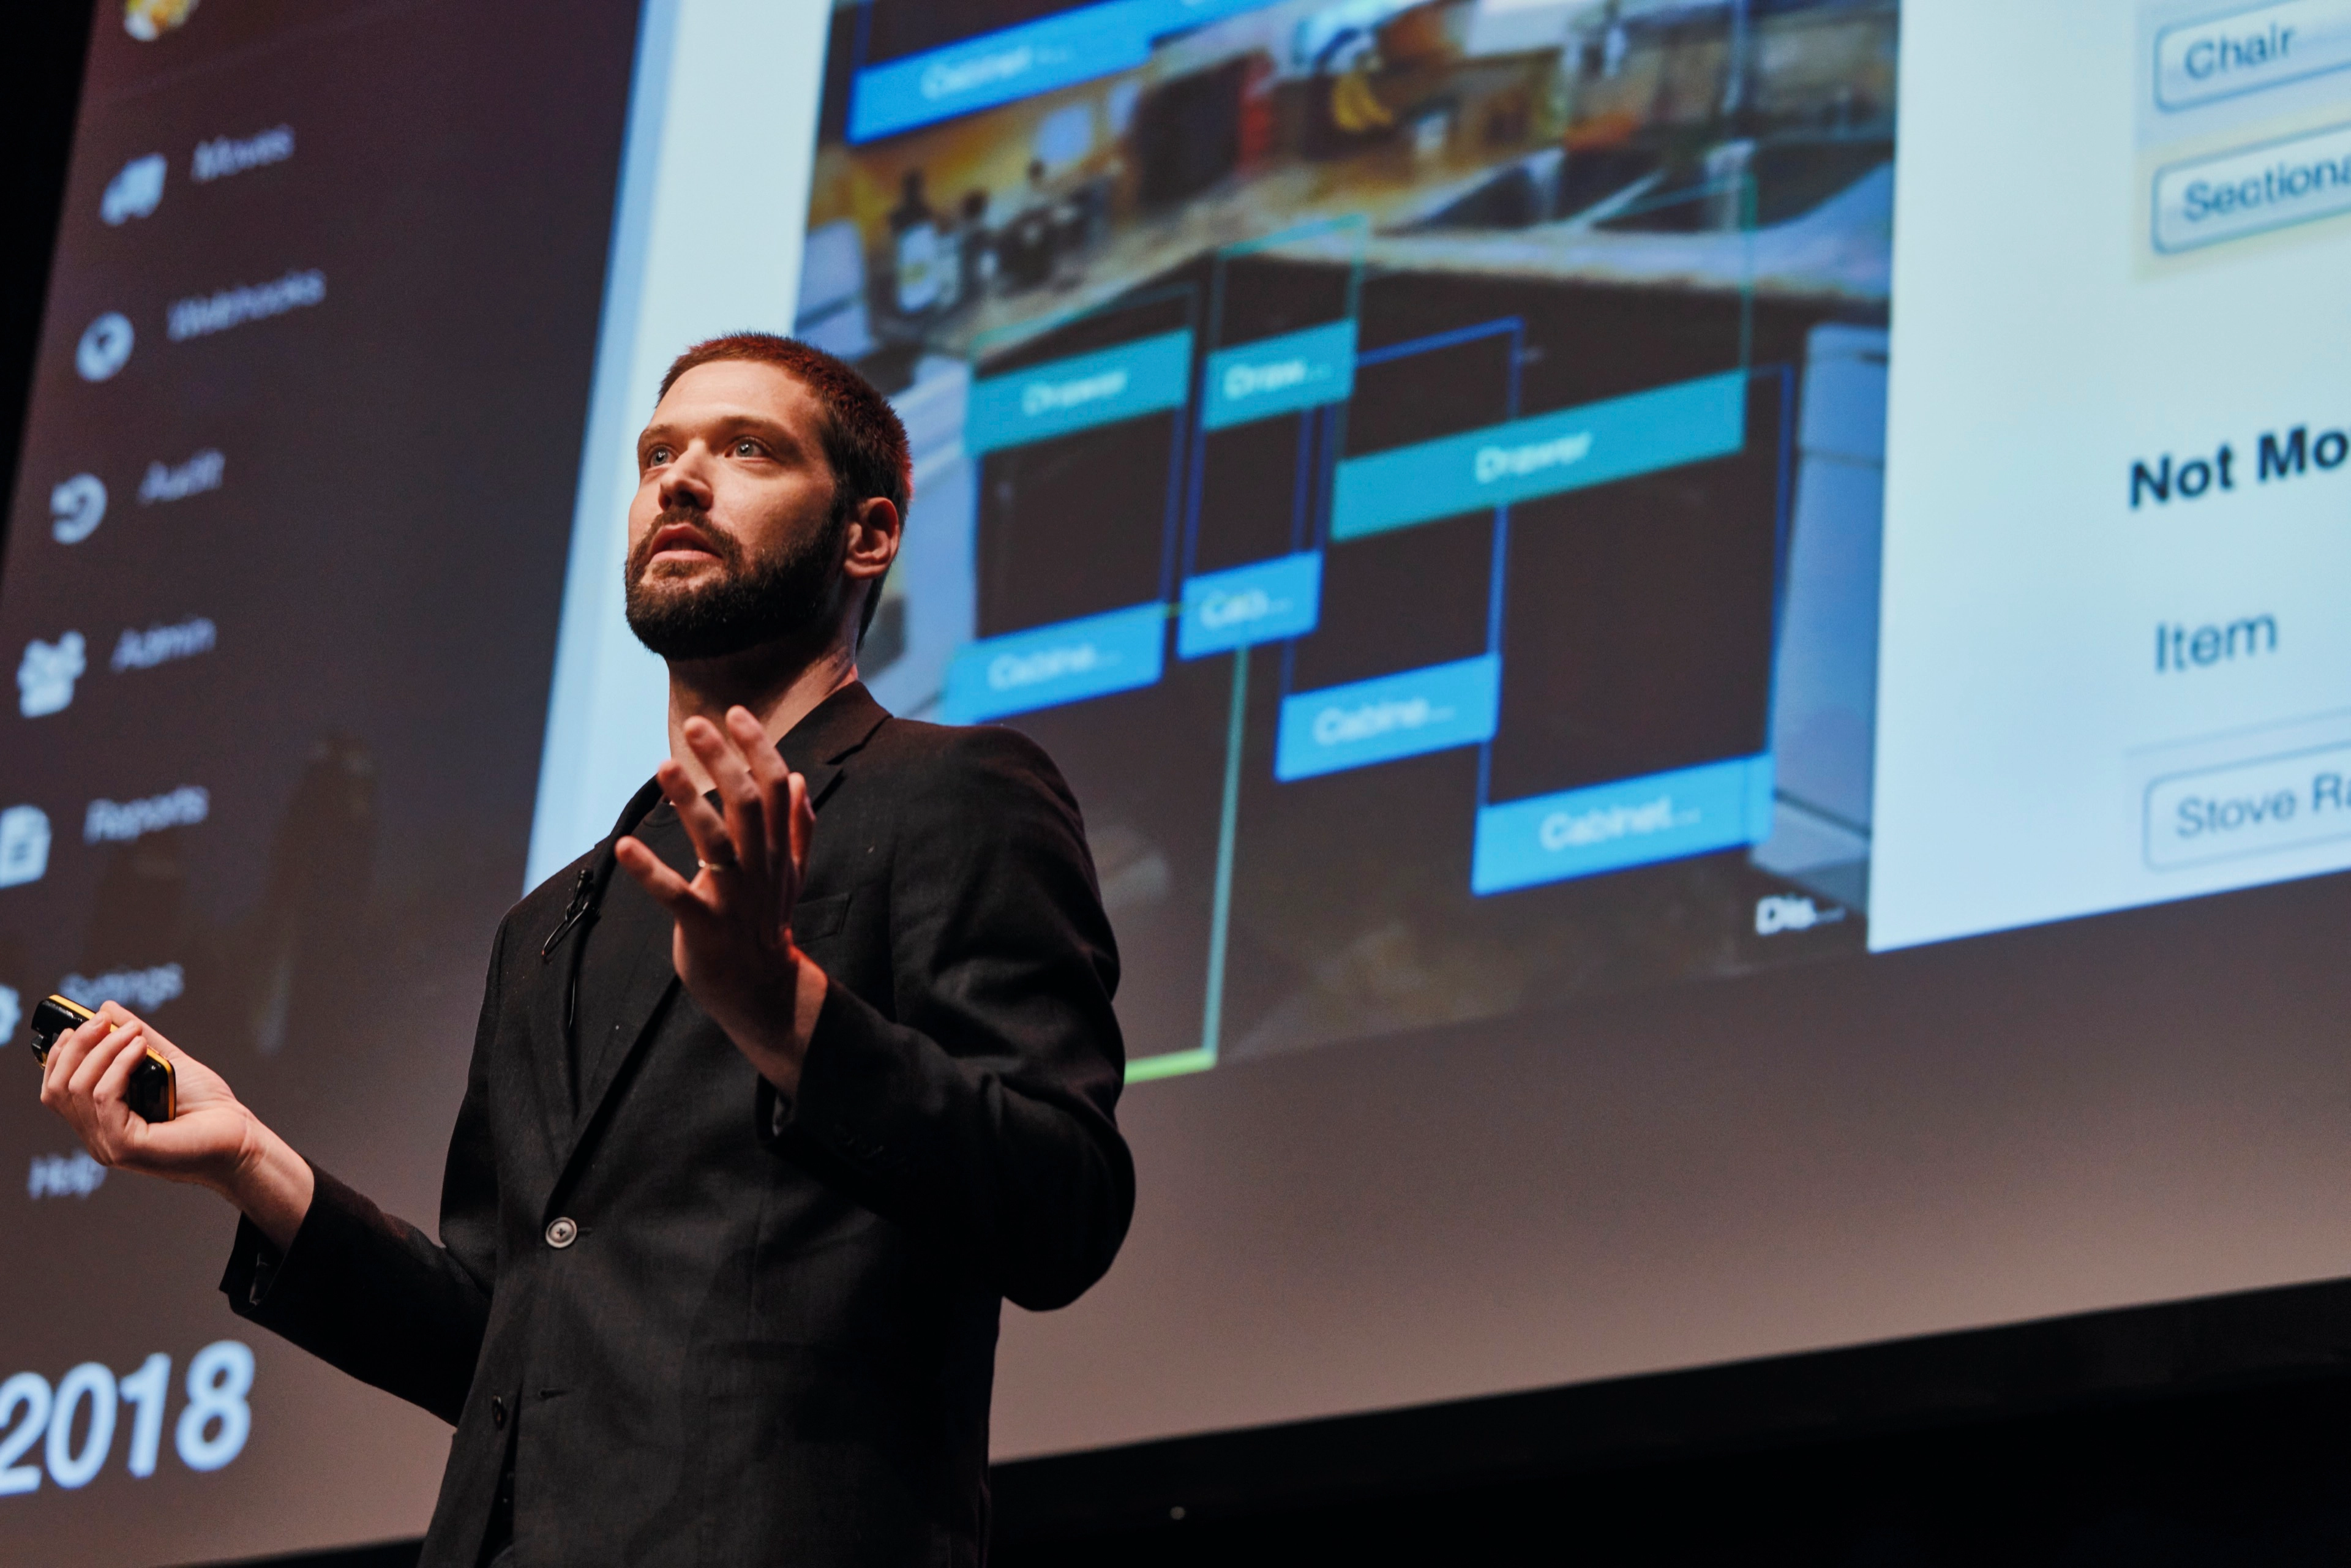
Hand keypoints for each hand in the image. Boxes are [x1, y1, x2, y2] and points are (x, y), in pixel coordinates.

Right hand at [37, 1001, 312, 1246]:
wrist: (240, 1134)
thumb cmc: (208, 1106)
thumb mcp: (167, 1062)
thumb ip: (136, 1039)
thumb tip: (106, 1008)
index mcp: (100, 1120)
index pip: (56, 1090)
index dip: (61, 1055)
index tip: (79, 1024)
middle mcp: (97, 1137)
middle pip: (58, 1088)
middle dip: (78, 1047)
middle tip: (103, 1021)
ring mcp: (107, 1145)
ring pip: (78, 1089)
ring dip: (104, 1051)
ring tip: (135, 1033)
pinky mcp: (124, 1146)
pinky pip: (104, 1098)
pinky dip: (118, 1066)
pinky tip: (141, 1049)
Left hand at [615, 706, 826, 1094]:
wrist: (761, 989)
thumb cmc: (766, 925)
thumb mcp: (791, 874)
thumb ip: (798, 827)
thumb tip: (800, 779)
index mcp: (780, 851)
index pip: (778, 787)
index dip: (759, 747)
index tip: (735, 714)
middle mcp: (761, 868)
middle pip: (749, 804)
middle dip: (724, 761)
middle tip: (696, 725)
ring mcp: (734, 898)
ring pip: (716, 842)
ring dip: (689, 802)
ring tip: (664, 766)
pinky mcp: (705, 926)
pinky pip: (678, 896)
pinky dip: (650, 872)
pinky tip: (625, 846)